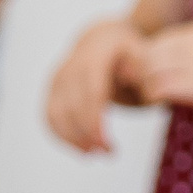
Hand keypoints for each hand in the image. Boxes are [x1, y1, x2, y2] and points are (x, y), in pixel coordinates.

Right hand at [46, 17, 145, 153]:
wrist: (102, 38)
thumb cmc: (128, 51)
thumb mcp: (143, 53)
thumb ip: (143, 69)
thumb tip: (137, 82)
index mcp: (95, 57)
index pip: (91, 94)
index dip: (95, 122)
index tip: (107, 145)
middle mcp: (71, 66)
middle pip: (73, 108)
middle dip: (88, 135)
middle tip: (108, 154)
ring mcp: (57, 77)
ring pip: (56, 114)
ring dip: (72, 139)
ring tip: (94, 154)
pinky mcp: (51, 89)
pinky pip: (49, 116)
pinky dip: (60, 135)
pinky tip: (79, 148)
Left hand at [127, 20, 192, 122]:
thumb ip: (191, 56)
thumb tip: (159, 69)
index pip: (156, 43)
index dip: (152, 63)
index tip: (160, 79)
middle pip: (147, 56)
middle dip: (144, 74)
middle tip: (154, 91)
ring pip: (148, 72)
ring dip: (148, 87)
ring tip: (160, 99)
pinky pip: (158, 89)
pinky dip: (155, 98)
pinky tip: (166, 105)